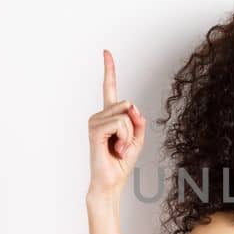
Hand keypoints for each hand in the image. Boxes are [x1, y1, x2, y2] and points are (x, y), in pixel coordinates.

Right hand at [87, 49, 146, 199]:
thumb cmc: (122, 162)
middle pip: (128, 104)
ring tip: (119, 148)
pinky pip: (119, 123)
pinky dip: (124, 138)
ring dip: (129, 134)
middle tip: (125, 144)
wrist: (111, 182)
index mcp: (109, 116)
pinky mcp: (94, 130)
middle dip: (134, 125)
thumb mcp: (138, 138)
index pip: (109, 88)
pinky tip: (116, 149)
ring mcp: (95, 122)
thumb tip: (131, 105)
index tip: (106, 52)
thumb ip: (138, 120)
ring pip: (125, 115)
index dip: (109, 70)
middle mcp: (99, 115)